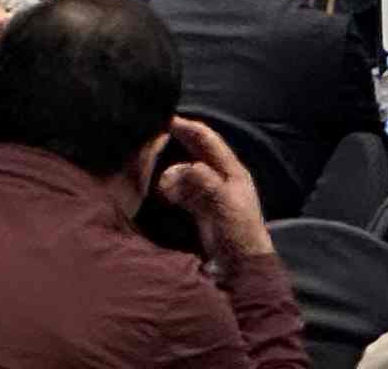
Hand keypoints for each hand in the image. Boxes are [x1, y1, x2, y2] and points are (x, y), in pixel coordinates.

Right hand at [157, 114, 276, 264]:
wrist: (242, 270)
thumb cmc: (238, 234)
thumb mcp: (223, 204)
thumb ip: (200, 184)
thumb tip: (169, 171)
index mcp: (231, 171)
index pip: (207, 140)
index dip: (187, 127)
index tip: (163, 117)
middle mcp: (220, 180)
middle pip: (195, 154)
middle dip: (175, 143)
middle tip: (149, 137)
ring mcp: (210, 197)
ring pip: (186, 173)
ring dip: (168, 166)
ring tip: (145, 161)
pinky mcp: (200, 214)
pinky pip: (181, 193)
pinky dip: (168, 187)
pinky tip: (153, 189)